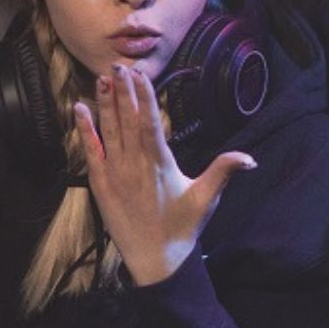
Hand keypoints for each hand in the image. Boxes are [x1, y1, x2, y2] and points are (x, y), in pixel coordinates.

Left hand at [74, 65, 254, 285]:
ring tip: (101, 79)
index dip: (145, 97)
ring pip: (108, 132)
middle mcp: (135, 165)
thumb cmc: (183, 228)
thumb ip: (223, 171)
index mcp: (161, 163)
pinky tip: (79, 110)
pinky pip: (90, 153)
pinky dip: (84, 131)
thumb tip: (250, 158)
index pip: (150, 122)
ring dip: (104, 104)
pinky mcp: (100, 186)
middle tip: (118, 66)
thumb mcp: (206, 198)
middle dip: (123, 92)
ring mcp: (115, 174)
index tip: (140, 75)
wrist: (156, 261)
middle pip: (127, 121)